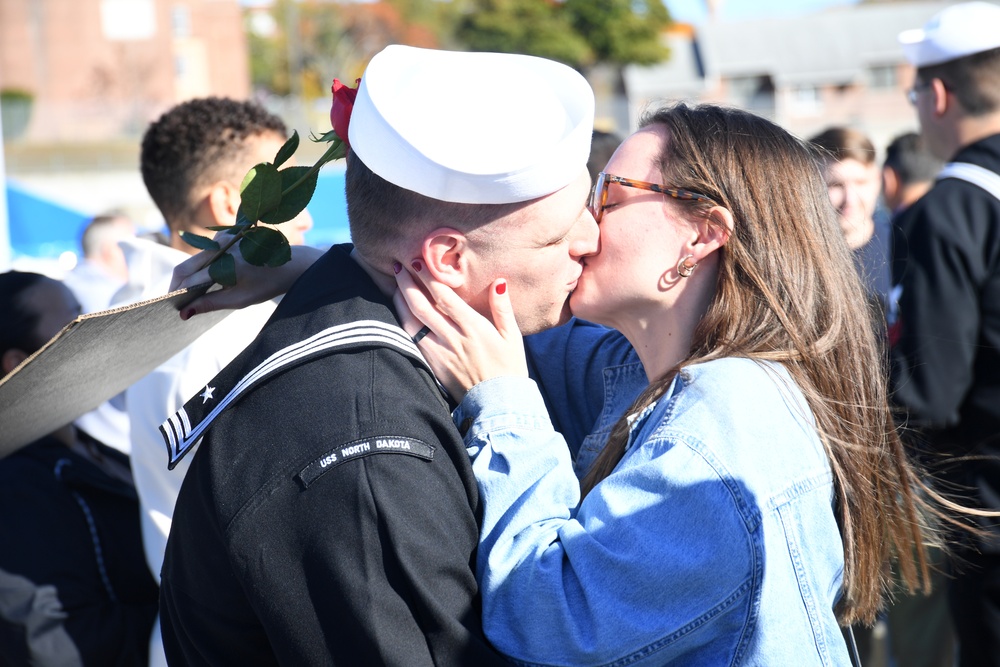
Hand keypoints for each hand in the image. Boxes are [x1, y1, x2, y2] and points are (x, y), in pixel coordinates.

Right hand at [170, 242, 323, 319]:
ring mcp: (221, 239)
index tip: (172, 308)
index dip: (178, 295)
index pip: (190, 281)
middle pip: (185, 267)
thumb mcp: (240, 299)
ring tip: (189, 295)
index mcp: (225, 264)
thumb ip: (211, 304)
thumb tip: (185, 313)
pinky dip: (200, 268)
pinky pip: (204, 255)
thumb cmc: (267, 284)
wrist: (290, 263)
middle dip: (177, 285)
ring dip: (188, 277)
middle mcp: (220, 247)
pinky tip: (206, 281)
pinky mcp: (223, 237)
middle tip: (174, 302)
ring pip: (193, 261)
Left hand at [393, 259, 527, 401]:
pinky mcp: (433, 367)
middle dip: (407, 285)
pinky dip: (403, 325)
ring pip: (412, 324)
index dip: (428, 278)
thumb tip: (498, 282)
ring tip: (394, 286)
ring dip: (400, 303)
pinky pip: (413, 342)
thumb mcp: (513, 336)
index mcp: (473, 328)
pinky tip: (399, 314)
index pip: (445, 298)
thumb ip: (502, 308)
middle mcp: (453, 339)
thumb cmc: (509, 368)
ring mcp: (440, 354)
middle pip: (422, 307)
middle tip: (397, 267)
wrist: (499, 404)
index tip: (417, 262)